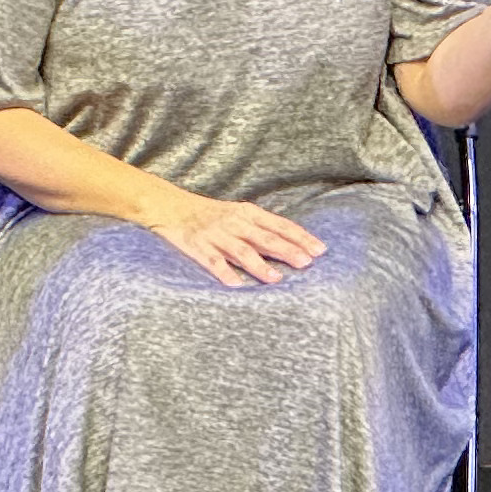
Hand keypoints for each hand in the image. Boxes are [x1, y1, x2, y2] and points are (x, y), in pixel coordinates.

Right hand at [148, 190, 325, 287]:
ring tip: (276, 278)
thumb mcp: (238, 214)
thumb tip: (293, 245)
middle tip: (307, 263)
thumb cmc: (211, 214)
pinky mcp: (196, 246)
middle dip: (287, 250)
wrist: (170, 206)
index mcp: (247, 213)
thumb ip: (262, 228)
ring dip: (259, 265)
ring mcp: (215, 234)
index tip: (320, 250)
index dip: (300, 237)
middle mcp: (234, 222)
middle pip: (265, 237)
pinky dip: (224, 272)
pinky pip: (211, 261)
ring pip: (241, 251)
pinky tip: (235, 285)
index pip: (279, 225)